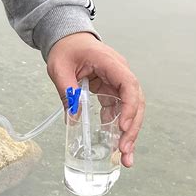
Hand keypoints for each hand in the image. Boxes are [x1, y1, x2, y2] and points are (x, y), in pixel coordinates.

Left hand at [47, 32, 144, 167]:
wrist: (68, 40)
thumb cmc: (65, 50)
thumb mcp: (59, 69)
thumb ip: (67, 92)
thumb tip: (72, 118)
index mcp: (109, 63)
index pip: (128, 85)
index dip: (129, 107)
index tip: (122, 126)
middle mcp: (119, 73)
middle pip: (135, 102)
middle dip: (132, 128)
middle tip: (125, 150)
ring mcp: (116, 83)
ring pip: (130, 109)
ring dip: (128, 132)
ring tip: (124, 155)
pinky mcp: (110, 91)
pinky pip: (118, 111)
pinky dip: (117, 127)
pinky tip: (114, 143)